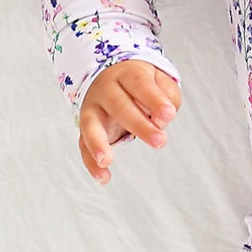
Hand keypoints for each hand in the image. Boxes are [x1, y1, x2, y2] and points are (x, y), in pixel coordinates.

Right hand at [78, 60, 181, 182]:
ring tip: (107, 161)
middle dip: (139, 125)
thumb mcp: (160, 80)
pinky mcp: (86, 128)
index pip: (140, 85)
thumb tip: (162, 120)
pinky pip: (83, 145)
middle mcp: (106, 90)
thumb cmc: (142, 83)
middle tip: (160, 142)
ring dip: (98, 143)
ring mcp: (92, 108)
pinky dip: (91, 163)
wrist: (112, 74)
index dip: (154, 100)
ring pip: (91, 125)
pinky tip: (103, 177)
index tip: (169, 115)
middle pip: (119, 105)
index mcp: (127, 74)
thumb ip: (167, 96)